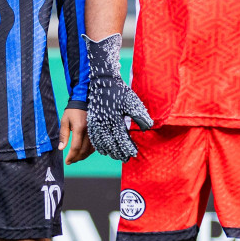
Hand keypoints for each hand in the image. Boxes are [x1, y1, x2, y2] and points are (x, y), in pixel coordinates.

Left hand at [60, 108, 92, 164]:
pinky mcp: (97, 133)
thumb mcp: (64, 121)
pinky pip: (94, 146)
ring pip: (90, 150)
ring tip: (75, 159)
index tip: (67, 161)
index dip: (71, 156)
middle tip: (70, 162)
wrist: (83, 102)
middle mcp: (89, 131)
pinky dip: (88, 152)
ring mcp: (94, 132)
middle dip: (76, 158)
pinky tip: (83, 153)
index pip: (76, 147)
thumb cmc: (72, 111)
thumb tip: (61, 148)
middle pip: (83, 150)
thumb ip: (63, 135)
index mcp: (79, 128)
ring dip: (83, 156)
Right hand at [84, 34, 152, 160]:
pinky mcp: (91, 121)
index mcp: (116, 119)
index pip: (122, 139)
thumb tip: (147, 128)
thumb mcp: (132, 102)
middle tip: (125, 158)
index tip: (133, 154)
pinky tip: (102, 148)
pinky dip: (98, 145)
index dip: (127, 148)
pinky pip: (93, 137)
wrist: (102, 82)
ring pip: (101, 142)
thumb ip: (140, 116)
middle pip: (111, 144)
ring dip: (108, 151)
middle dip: (118, 153)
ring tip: (115, 156)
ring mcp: (96, 123)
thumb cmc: (119, 92)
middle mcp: (105, 123)